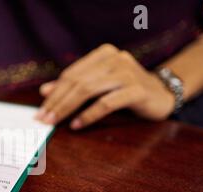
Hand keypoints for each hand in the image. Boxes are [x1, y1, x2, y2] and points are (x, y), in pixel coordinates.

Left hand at [37, 44, 174, 128]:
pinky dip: (88, 115)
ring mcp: (126, 73)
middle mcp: (114, 59)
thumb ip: (74, 85)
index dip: (54, 93)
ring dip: (67, 108)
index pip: (71, 74)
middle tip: (43, 119)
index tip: (40, 110)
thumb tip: (44, 91)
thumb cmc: (125, 90)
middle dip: (57, 102)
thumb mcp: (98, 85)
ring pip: (88, 90)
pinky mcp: (136, 90)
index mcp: (103, 54)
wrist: (162, 94)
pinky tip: (77, 125)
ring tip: (55, 123)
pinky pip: (106, 103)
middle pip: (77, 82)